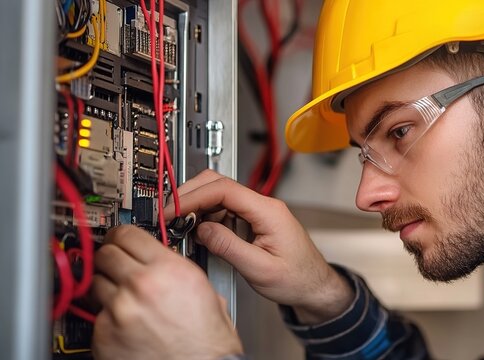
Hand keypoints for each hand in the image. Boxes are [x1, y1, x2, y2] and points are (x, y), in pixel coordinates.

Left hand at [92, 225, 242, 359]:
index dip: (122, 235)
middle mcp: (142, 286)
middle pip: (106, 253)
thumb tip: (159, 260)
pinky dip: (107, 316)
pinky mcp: (104, 334)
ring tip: (122, 297)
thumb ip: (175, 269)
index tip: (119, 237)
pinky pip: (97, 314)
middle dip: (110, 256)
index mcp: (170, 270)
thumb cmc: (207, 341)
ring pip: (96, 281)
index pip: (128, 234)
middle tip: (116, 263)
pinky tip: (124, 323)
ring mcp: (120, 310)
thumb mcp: (204, 291)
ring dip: (106, 286)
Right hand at [165, 170, 353, 323]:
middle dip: (190, 195)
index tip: (173, 210)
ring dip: (196, 208)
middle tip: (169, 214)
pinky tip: (197, 232)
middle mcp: (263, 206)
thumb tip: (202, 230)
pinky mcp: (252, 221)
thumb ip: (229, 247)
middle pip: (219, 184)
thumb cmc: (298, 279)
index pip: (224, 190)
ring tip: (179, 226)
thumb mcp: (260, 269)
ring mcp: (258, 212)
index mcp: (268, 211)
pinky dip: (206, 218)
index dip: (193, 197)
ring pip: (219, 196)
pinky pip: (224, 211)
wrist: (315, 287)